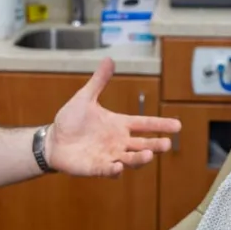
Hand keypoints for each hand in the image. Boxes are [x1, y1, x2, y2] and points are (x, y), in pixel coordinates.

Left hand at [46, 58, 180, 176]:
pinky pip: (108, 170)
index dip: (160, 125)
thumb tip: (109, 59)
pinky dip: (114, 170)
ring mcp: (109, 156)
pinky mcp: (97, 167)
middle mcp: (118, 142)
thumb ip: (99, 81)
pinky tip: (119, 167)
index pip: (144, 124)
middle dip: (156, 145)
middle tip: (167, 143)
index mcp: (119, 125)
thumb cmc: (70, 121)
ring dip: (140, 158)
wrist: (52, 141)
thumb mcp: (85, 98)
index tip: (177, 125)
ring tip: (148, 154)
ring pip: (130, 159)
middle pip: (143, 145)